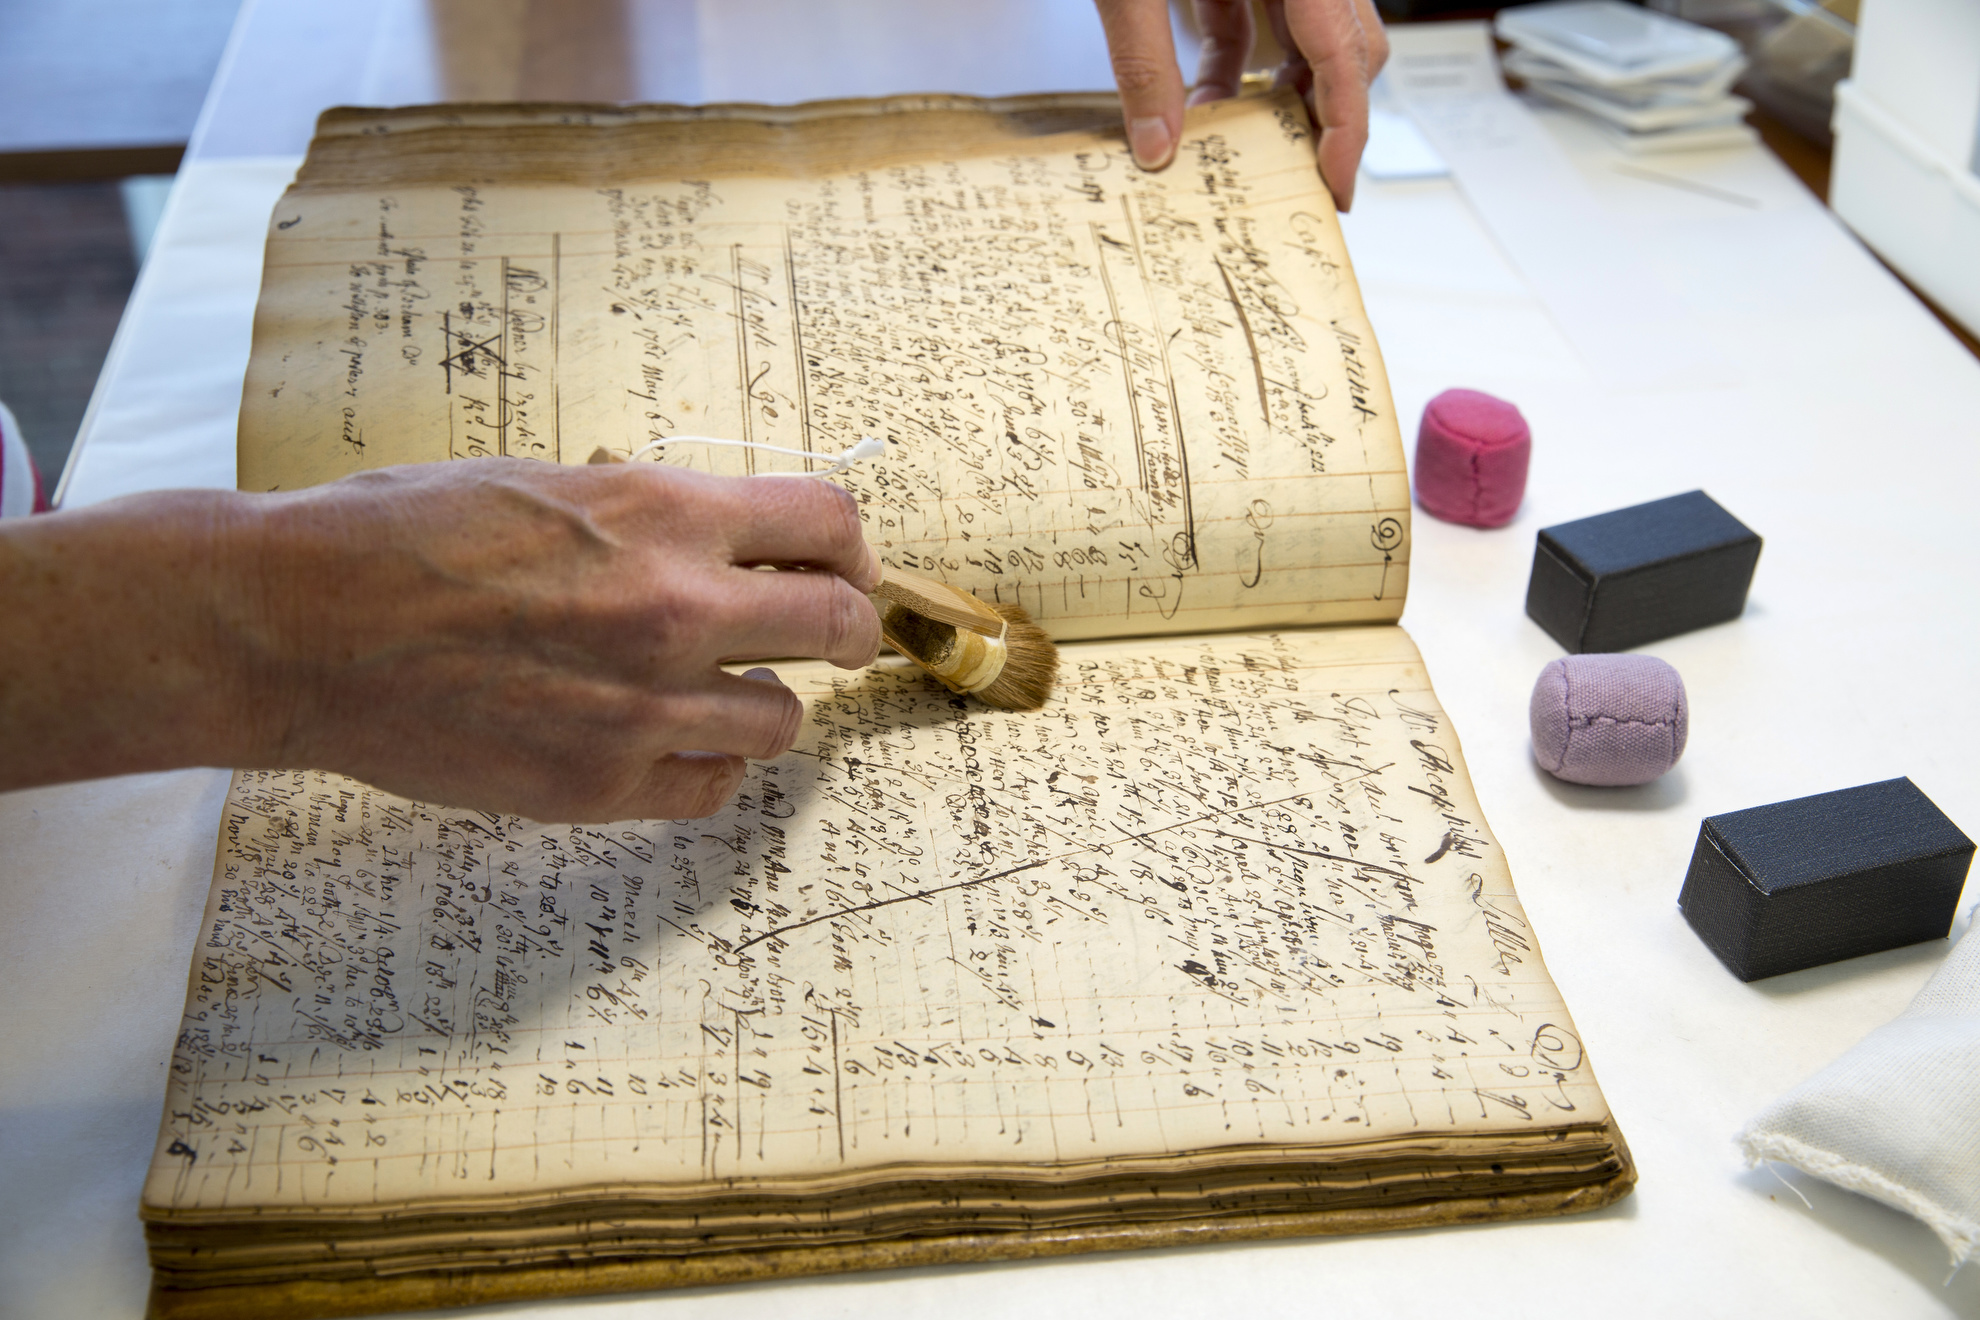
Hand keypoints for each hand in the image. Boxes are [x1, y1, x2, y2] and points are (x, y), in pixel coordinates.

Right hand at [0, 459, 880, 821]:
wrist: (301, 624)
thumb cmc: (402, 535)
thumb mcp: (549, 482)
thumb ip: (656, 516)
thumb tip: (733, 545)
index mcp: (662, 513)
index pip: (829, 524)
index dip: (849, 550)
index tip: (843, 568)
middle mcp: (674, 609)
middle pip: (838, 625)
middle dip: (845, 629)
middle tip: (830, 638)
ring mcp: (643, 708)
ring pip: (781, 721)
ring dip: (761, 704)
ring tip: (713, 692)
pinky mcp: (600, 785)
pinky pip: (712, 789)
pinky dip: (703, 768)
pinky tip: (665, 745)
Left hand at [1093, 0, 1388, 210]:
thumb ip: (1142, 60)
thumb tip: (1153, 150)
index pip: (1346, 51)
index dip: (1346, 126)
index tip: (1333, 188)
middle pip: (1346, 49)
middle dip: (1325, 119)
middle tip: (1300, 183)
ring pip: (1306, 39)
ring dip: (1276, 98)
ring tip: (1239, 152)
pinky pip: (1257, 20)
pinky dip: (1237, 68)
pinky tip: (1205, 108)